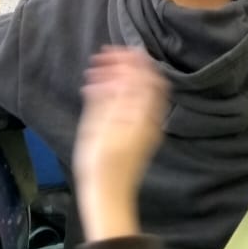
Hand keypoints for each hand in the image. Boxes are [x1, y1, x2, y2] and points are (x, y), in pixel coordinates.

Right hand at [73, 47, 168, 242]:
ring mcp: (146, 129)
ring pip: (140, 93)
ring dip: (122, 79)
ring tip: (97, 74)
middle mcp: (149, 120)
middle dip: (126, 66)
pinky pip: (135, 106)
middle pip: (146, 82)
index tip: (110, 51)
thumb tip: (120, 71)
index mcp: (142, 115)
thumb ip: (110, 98)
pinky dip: (121, 94)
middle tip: (104, 58)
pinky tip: (101, 95)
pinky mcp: (139, 137)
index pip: (145, 76)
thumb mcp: (99, 127)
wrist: (108, 197)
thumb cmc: (100, 164)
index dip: (130, 59)